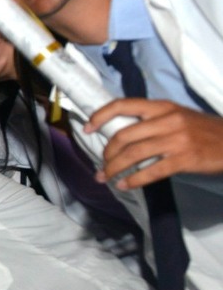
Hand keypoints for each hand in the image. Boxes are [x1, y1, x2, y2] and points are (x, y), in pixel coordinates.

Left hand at [86, 98, 222, 189]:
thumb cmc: (202, 131)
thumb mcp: (178, 116)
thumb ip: (152, 121)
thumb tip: (120, 134)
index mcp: (163, 106)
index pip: (124, 104)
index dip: (100, 115)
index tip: (87, 128)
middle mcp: (167, 119)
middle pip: (123, 135)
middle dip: (106, 154)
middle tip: (101, 165)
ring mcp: (176, 139)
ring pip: (132, 154)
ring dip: (113, 168)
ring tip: (105, 177)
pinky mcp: (184, 158)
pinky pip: (150, 171)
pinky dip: (133, 180)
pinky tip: (124, 184)